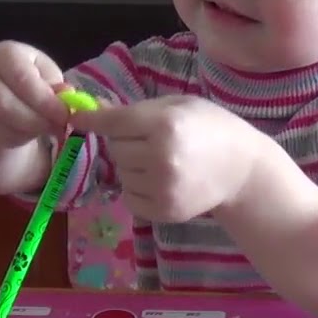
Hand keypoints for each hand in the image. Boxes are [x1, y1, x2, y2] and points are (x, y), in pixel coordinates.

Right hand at [0, 40, 70, 147]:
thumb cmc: (29, 79)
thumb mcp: (46, 75)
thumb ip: (55, 86)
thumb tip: (67, 93)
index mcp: (5, 55)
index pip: (22, 78)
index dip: (44, 100)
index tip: (64, 115)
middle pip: (4, 103)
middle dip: (36, 119)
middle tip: (58, 127)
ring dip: (28, 130)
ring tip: (47, 129)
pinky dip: (19, 138)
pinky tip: (31, 133)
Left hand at [72, 95, 265, 221]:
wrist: (243, 170)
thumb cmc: (211, 128)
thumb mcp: (179, 106)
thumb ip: (137, 109)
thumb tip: (92, 109)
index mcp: (165, 125)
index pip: (113, 122)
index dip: (91, 120)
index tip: (74, 118)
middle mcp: (160, 157)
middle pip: (115, 148)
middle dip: (124, 142)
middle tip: (147, 140)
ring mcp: (162, 187)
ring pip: (121, 173)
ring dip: (131, 165)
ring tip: (157, 160)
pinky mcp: (163, 210)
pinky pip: (129, 197)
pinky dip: (136, 188)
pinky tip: (159, 180)